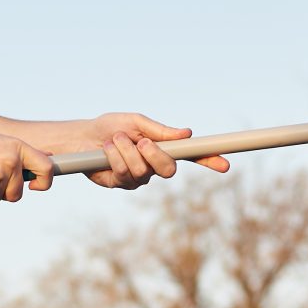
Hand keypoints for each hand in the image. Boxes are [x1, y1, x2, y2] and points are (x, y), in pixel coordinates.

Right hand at [0, 129, 54, 203]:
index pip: (47, 168)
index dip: (45, 182)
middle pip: (18, 194)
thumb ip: (24, 153)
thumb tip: (49, 156)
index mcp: (17, 148)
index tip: (35, 186)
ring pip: (0, 198)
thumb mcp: (2, 142)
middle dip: (6, 192)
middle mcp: (10, 161)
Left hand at [80, 112, 229, 188]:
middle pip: (169, 169)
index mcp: (163, 148)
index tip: (225, 164)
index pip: (191, 156)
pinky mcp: (121, 184)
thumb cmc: (110, 127)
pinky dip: (114, 156)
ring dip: (126, 150)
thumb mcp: (136, 122)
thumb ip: (160, 130)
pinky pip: (124, 173)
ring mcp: (139, 178)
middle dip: (155, 155)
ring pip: (142, 170)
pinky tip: (106, 149)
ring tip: (114, 139)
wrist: (82, 137)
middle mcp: (154, 166)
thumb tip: (186, 133)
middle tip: (141, 142)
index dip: (208, 160)